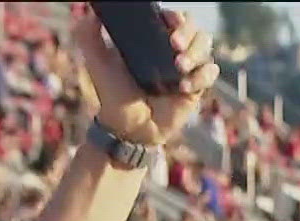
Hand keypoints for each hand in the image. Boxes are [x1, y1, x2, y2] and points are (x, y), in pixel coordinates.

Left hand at [74, 7, 218, 147]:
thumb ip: (89, 37)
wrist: (128, 129)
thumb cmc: (113, 95)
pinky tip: (183, 87)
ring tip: (179, 67)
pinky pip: (210, 73)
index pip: (172, 18)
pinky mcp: (196, 87)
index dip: (175, 17)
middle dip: (188, 32)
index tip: (169, 21)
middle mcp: (173, 50)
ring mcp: (187, 68)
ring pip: (205, 47)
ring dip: (196, 53)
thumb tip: (91, 12)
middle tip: (174, 45)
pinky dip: (201, 76)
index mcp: (153, 39)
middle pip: (194, 29)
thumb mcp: (96, 64)